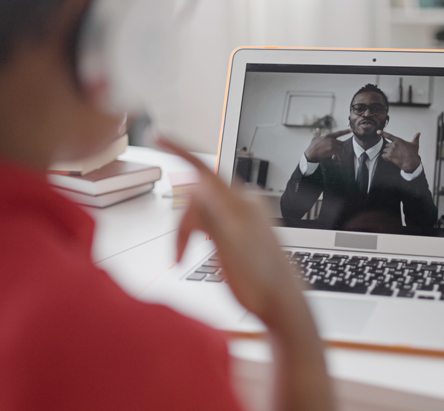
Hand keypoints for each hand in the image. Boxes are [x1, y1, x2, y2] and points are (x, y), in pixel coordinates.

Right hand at [156, 137, 301, 324]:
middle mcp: (245, 205)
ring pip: (204, 210)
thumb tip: (196, 190)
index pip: (205, 169)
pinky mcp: (246, 230)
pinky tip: (201, 251)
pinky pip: (213, 220)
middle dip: (182, 221)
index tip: (160, 136)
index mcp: (240, 205)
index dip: (180, 150)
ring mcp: (246, 217)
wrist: (283, 306)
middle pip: (199, 196)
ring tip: (186, 258)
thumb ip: (212, 218)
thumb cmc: (259, 284)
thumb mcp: (228, 251)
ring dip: (190, 231)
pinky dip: (200, 233)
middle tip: (177, 254)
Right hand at [304, 128, 350, 162]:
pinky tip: (333, 158)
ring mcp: (332, 144)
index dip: (346, 131)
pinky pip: (338, 153)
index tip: (352, 130)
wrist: (310, 154)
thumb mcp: (314, 139)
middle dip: (338, 148)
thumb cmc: (312, 147)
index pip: (339, 133)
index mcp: (328, 136)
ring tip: (333, 156)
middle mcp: (331, 139)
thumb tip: (317, 129)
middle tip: (334, 153)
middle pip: (340, 143)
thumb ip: (317, 134)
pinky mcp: (332, 149)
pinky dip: (337, 157)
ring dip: (338, 153)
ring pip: (340, 148)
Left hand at [378, 130, 420, 172]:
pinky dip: (385, 158)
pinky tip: (390, 159)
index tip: (377, 131)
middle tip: (396, 153)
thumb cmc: (413, 154)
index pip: (389, 135)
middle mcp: (394, 144)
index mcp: (399, 140)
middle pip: (387, 145)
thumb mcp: (415, 145)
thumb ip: (415, 138)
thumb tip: (418, 133)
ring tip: (394, 156)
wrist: (411, 163)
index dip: (382, 133)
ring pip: (384, 151)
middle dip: (390, 149)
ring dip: (388, 154)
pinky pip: (383, 156)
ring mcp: (391, 150)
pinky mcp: (389, 156)